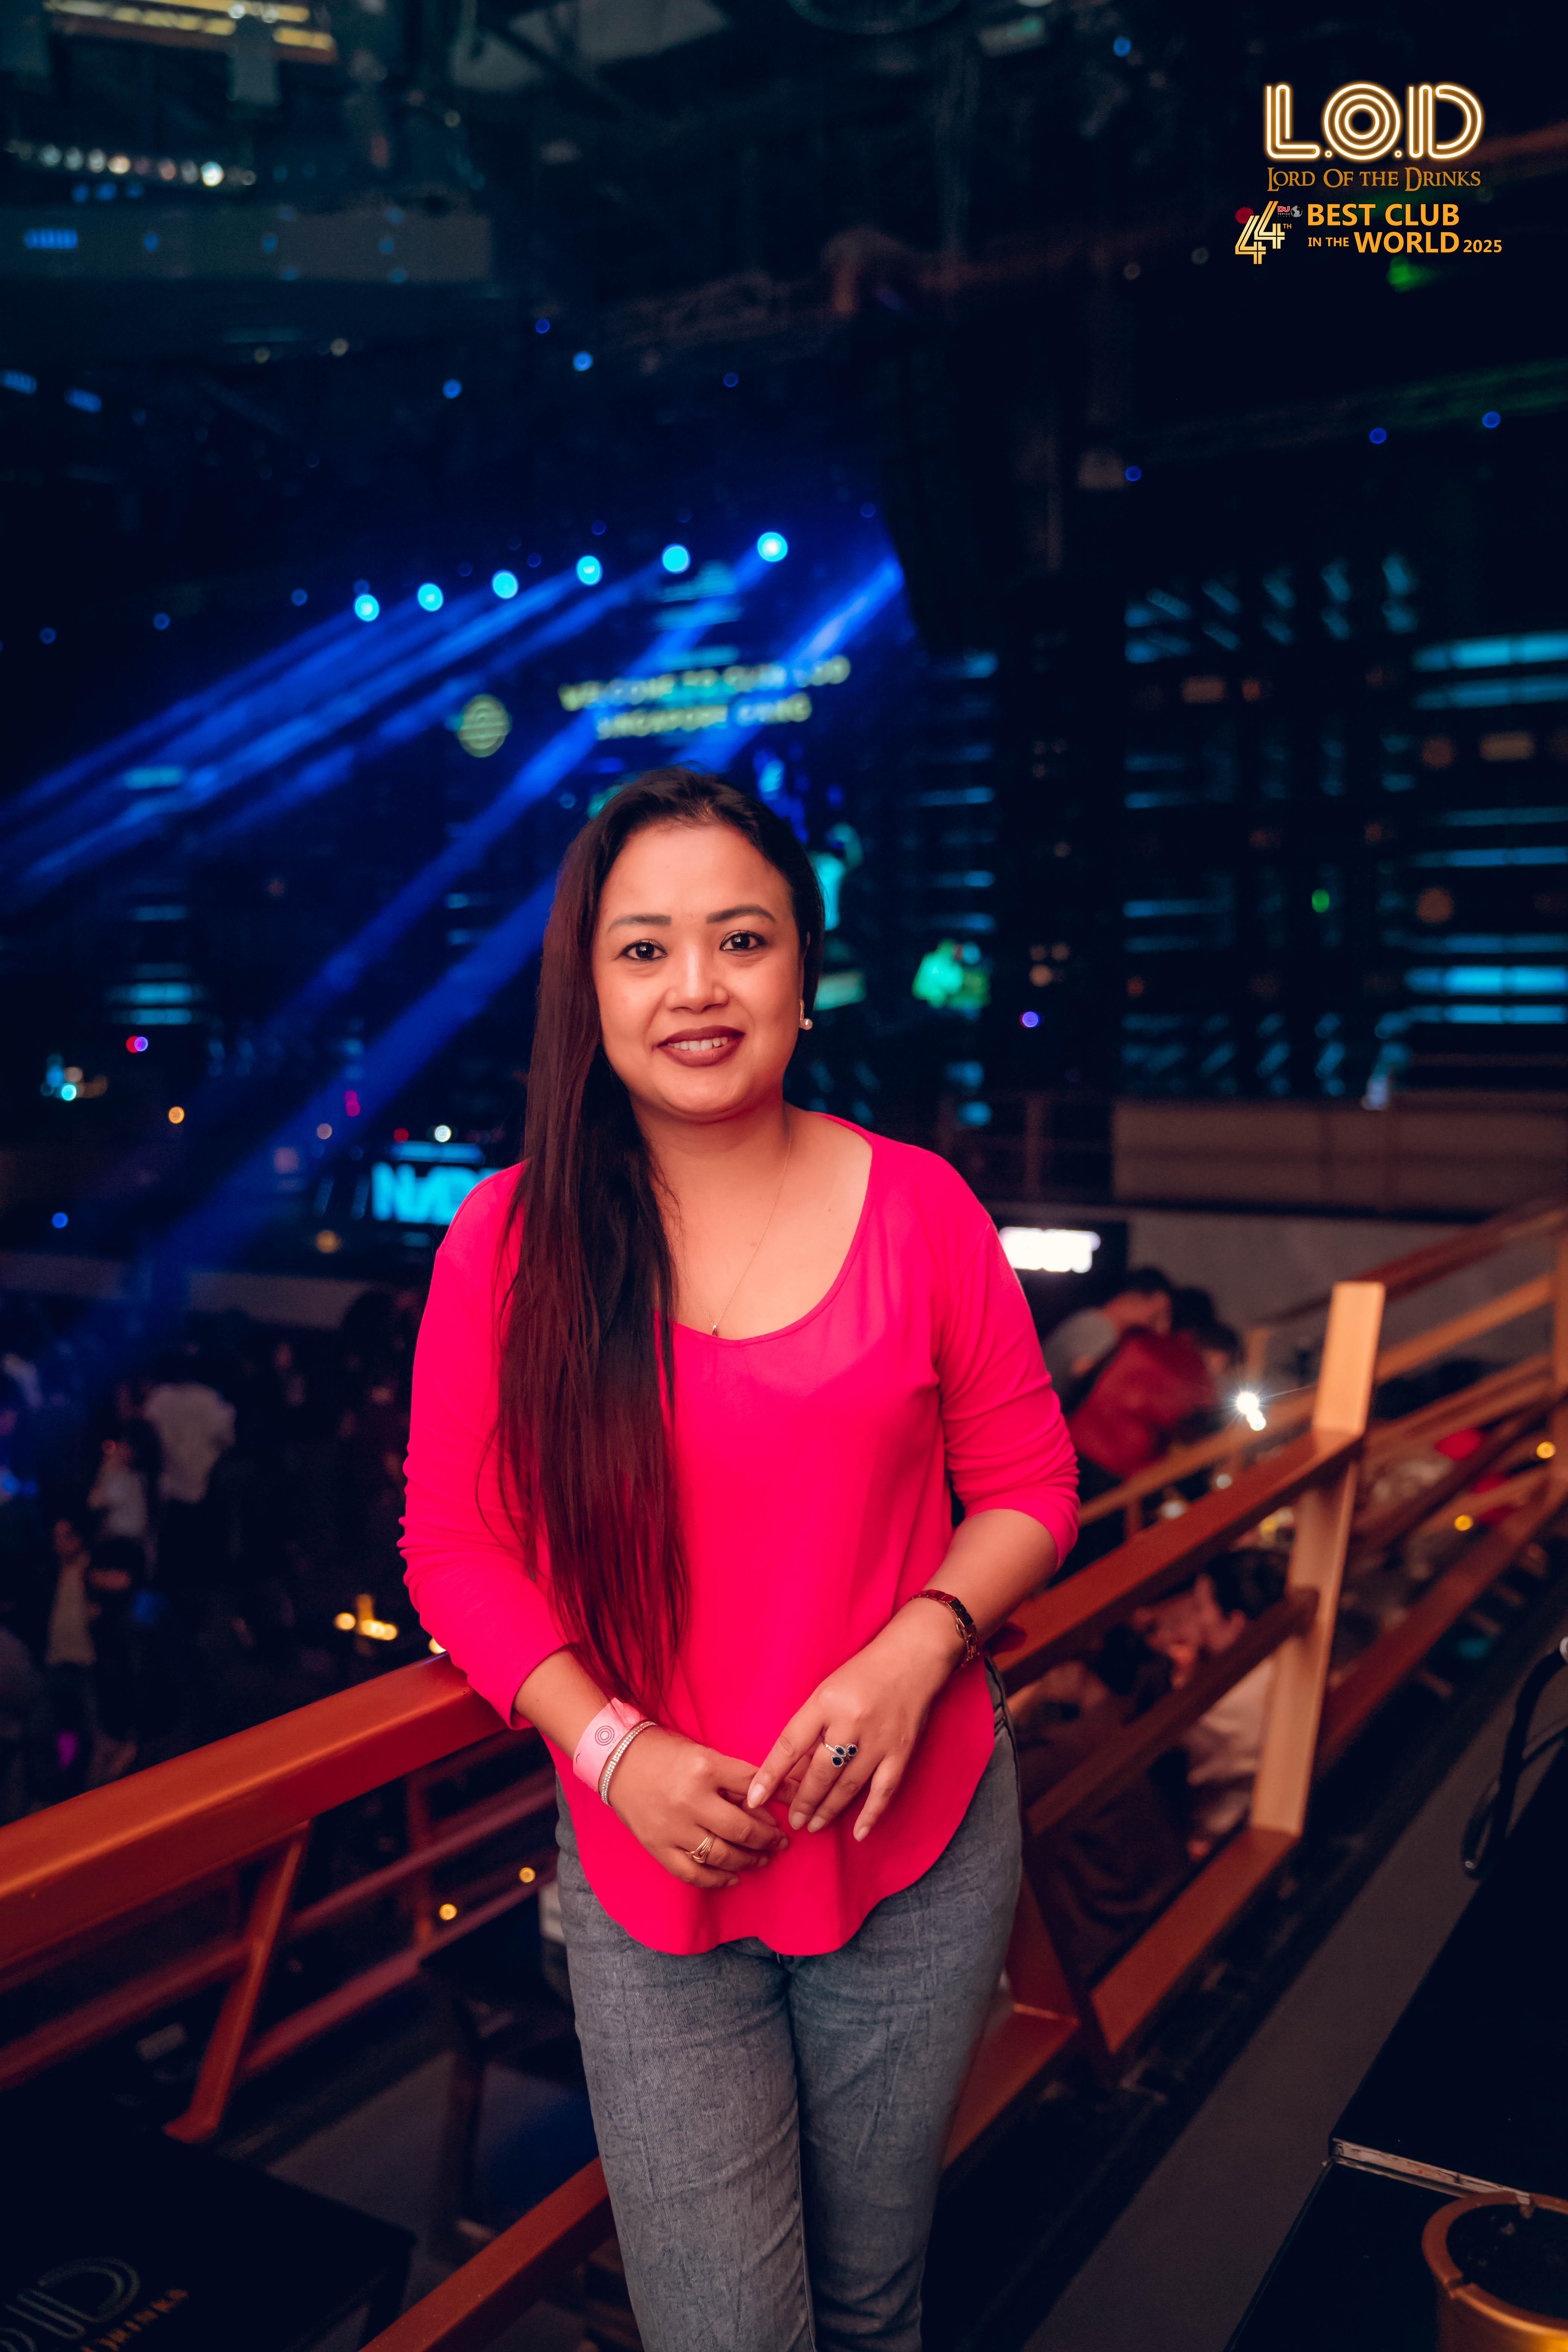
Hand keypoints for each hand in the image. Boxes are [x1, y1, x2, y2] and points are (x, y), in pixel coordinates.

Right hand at [605, 1726, 789, 1890]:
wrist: (616, 1759)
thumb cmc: (664, 1751)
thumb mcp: (703, 1753)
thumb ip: (733, 1778)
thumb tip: (767, 1802)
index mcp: (705, 1767)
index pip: (753, 1787)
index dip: (777, 1801)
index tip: (788, 1812)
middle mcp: (690, 1799)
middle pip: (741, 1828)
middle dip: (768, 1839)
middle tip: (780, 1842)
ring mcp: (672, 1826)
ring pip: (721, 1854)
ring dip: (748, 1860)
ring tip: (762, 1859)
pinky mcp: (657, 1846)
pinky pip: (692, 1873)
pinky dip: (716, 1880)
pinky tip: (732, 1878)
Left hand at [745, 1604, 960, 1843]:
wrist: (913, 1656)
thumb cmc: (863, 1673)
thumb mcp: (827, 1691)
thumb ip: (810, 1727)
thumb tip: (791, 1771)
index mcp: (825, 1702)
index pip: (789, 1745)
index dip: (770, 1775)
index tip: (754, 1799)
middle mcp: (850, 1722)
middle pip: (819, 1772)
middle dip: (802, 1801)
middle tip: (792, 1820)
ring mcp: (878, 1740)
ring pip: (847, 1786)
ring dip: (828, 1810)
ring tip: (813, 1825)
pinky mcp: (902, 1751)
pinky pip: (884, 1790)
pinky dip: (871, 1814)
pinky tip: (858, 1833)